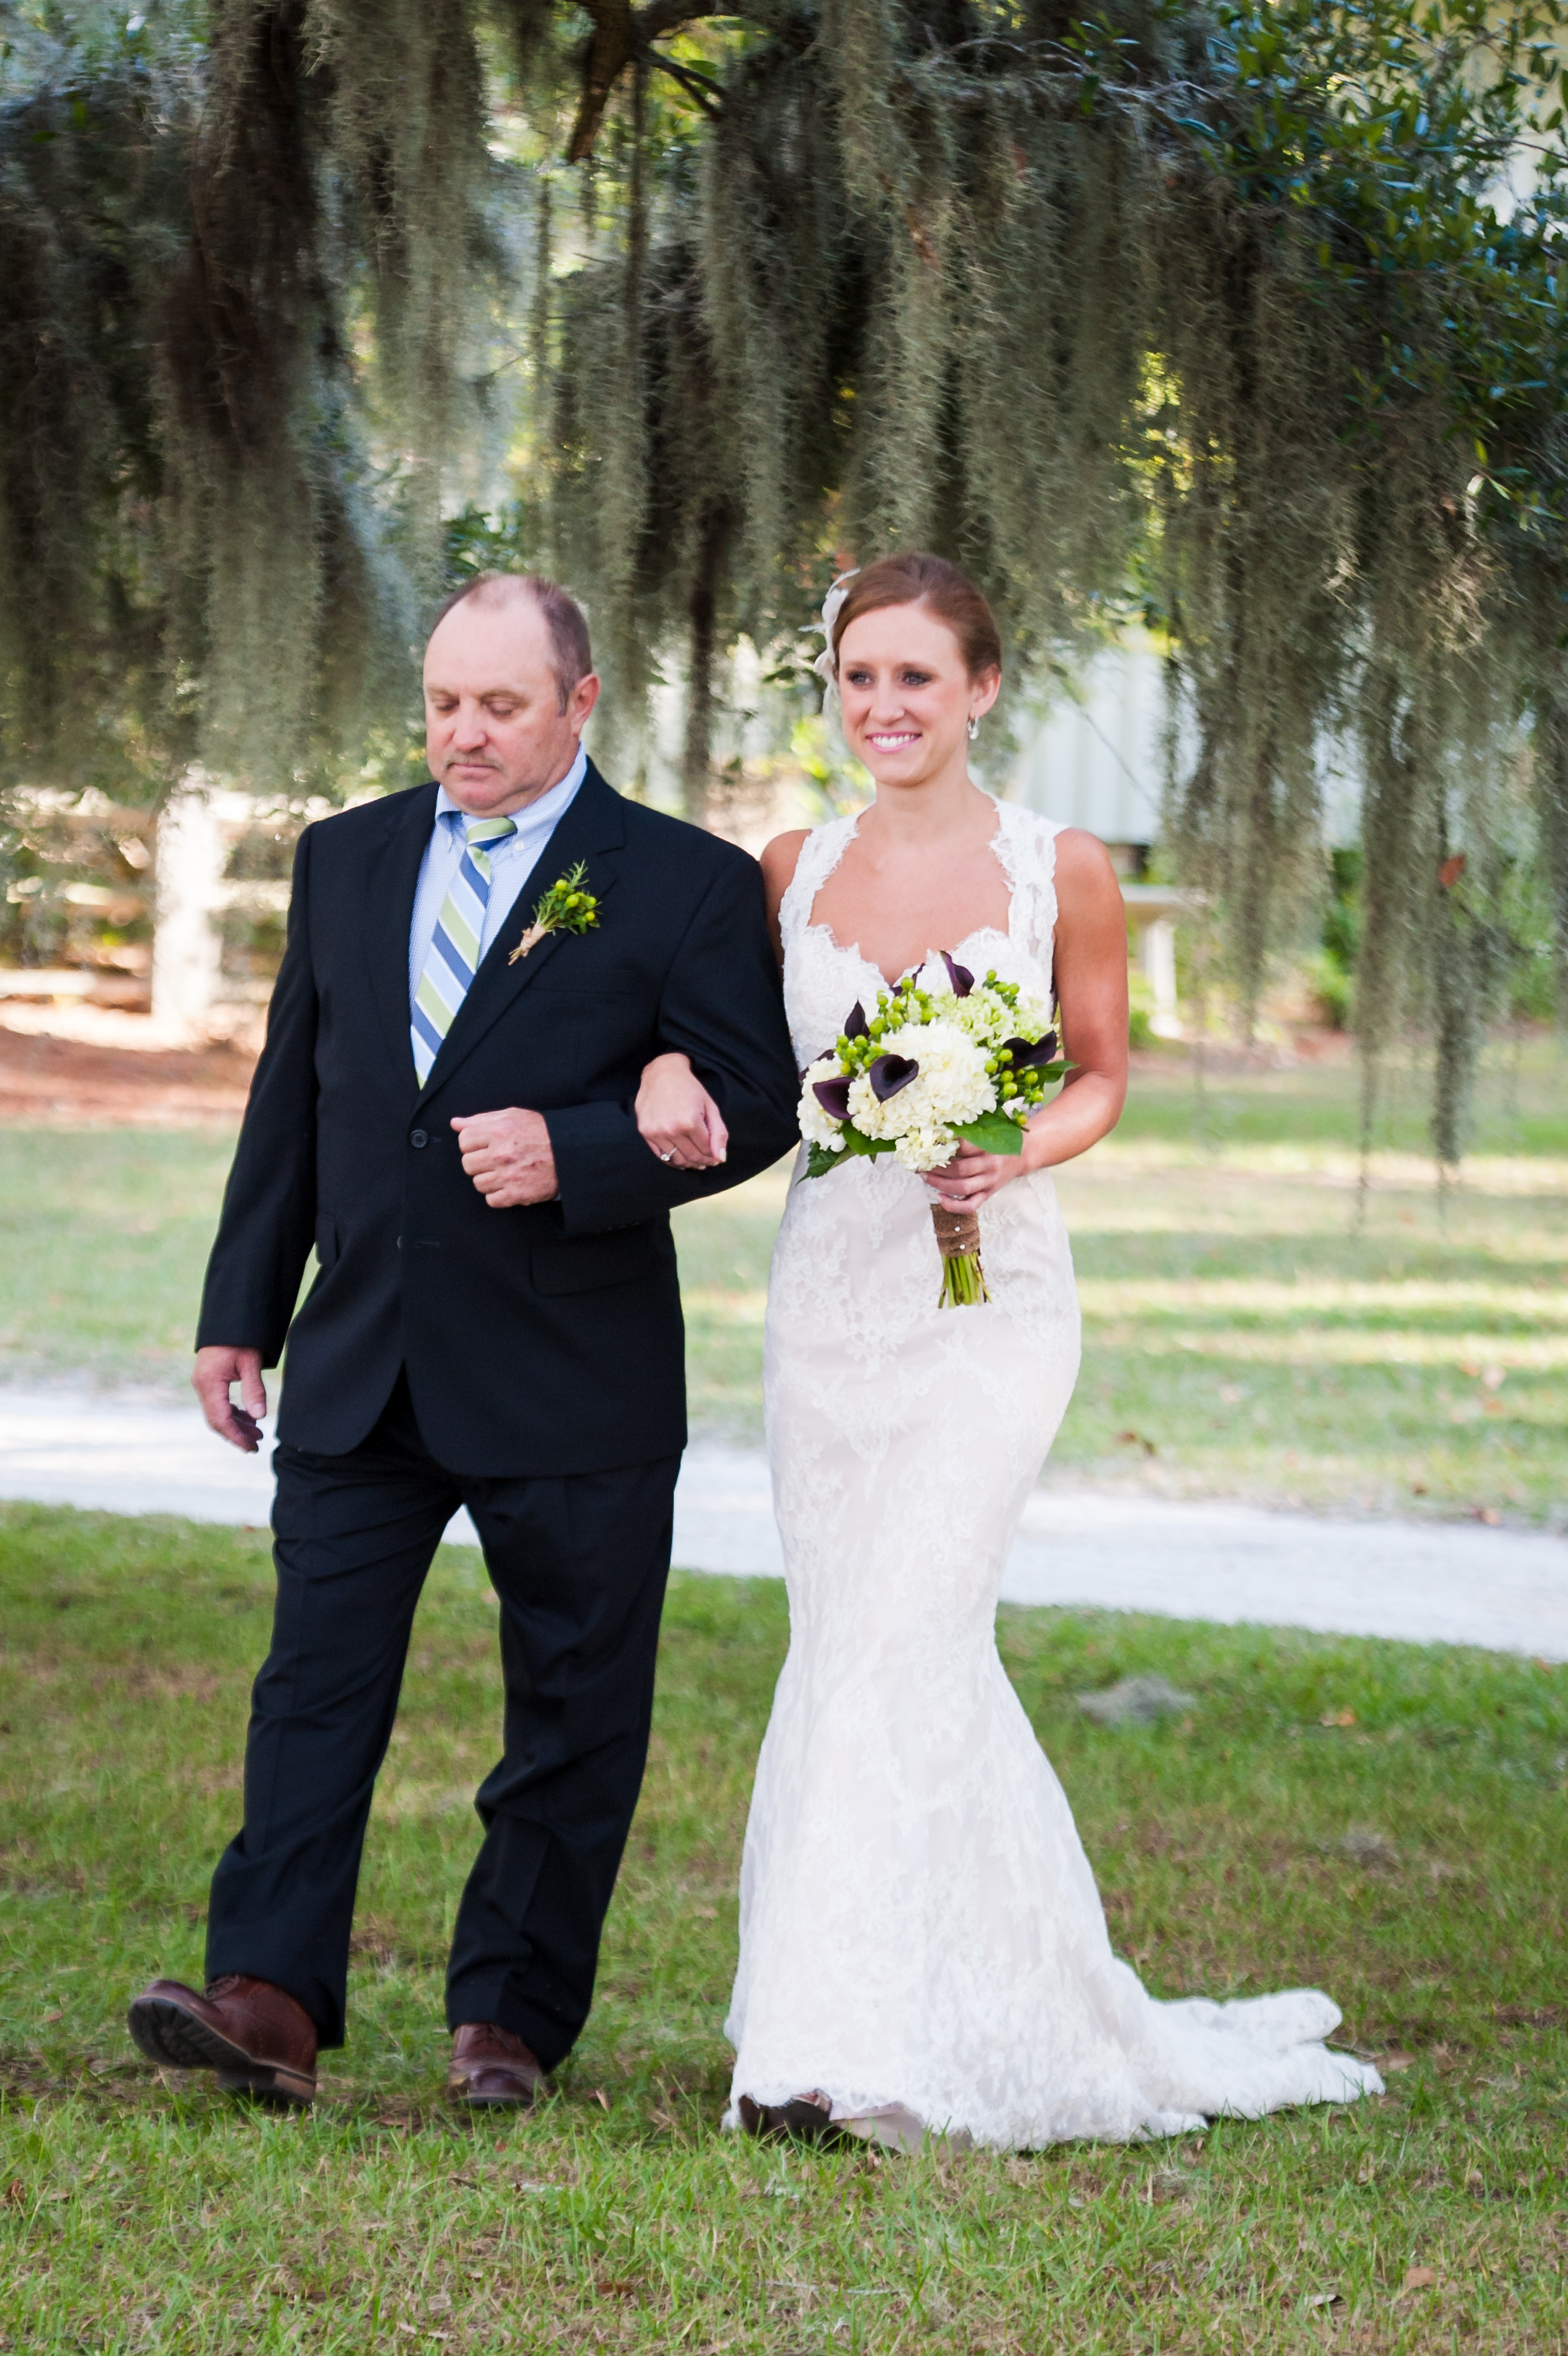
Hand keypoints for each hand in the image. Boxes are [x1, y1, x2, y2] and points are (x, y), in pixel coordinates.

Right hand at [194, 1346, 267, 1452]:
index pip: (220, 1419)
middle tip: (256, 1445)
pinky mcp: (208, 1380)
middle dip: (236, 1434)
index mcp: (209, 1382)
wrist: (229, 1318)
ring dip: (235, 1425)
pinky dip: (232, 1413)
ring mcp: (203, 1383)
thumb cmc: (241, 1338)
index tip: (252, 1447)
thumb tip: (259, 1417)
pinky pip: (218, 1404)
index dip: (235, 1436)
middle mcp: (202, 1385)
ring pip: (217, 1413)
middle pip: (216, 1420)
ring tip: (257, 1434)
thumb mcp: (251, 1362)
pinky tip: (248, 1418)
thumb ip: (254, 1389)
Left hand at [451, 1108, 558, 1205]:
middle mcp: (502, 1154)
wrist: (569, 1153)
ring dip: (488, 1179)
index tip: (483, 1145)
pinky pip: (491, 1200)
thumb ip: (481, 1119)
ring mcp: (508, 1176)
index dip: (472, 1143)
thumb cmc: (541, 1133)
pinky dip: (498, 1195)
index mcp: (499, 1131)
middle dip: (478, 1162)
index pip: (464, 1140)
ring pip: (478, 1183)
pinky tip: (509, 1185)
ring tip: (504, 1172)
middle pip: (467, 1164)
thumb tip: (455, 1123)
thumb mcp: (512, 1116)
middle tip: (494, 1159)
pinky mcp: (517, 1194)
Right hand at [635, 1052, 727, 1169]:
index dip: (713, 1156)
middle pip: (692, 1156)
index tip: (716, 1158)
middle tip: (708, 1162)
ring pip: (676, 1159)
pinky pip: (660, 1155)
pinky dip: (672, 1159)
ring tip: (695, 1161)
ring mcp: (656, 1131)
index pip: (706, 1150)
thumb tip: (720, 1158)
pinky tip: (680, 1156)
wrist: (662, 1073)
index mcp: (690, 1121)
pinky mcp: (645, 1132)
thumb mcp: (710, 1106)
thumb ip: (718, 1133)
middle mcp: (671, 1128)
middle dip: (703, 1161)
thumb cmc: (689, 1088)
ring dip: (688, 1163)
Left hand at [923, 1140, 1028, 1211]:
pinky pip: (970, 1206)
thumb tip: (938, 1131)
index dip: (943, 1145)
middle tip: (922, 1164)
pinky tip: (939, 1197)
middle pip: (959, 1169)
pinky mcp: (988, 1194)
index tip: (928, 1144)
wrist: (1021, 1155)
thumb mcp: (987, 1131)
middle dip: (936, 1168)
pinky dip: (952, 1206)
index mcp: (989, 1147)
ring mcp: (989, 1182)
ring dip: (939, 1184)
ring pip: (961, 1188)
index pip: (963, 1146)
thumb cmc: (999, 1141)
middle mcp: (990, 1166)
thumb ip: (968, 1132)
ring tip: (926, 1177)